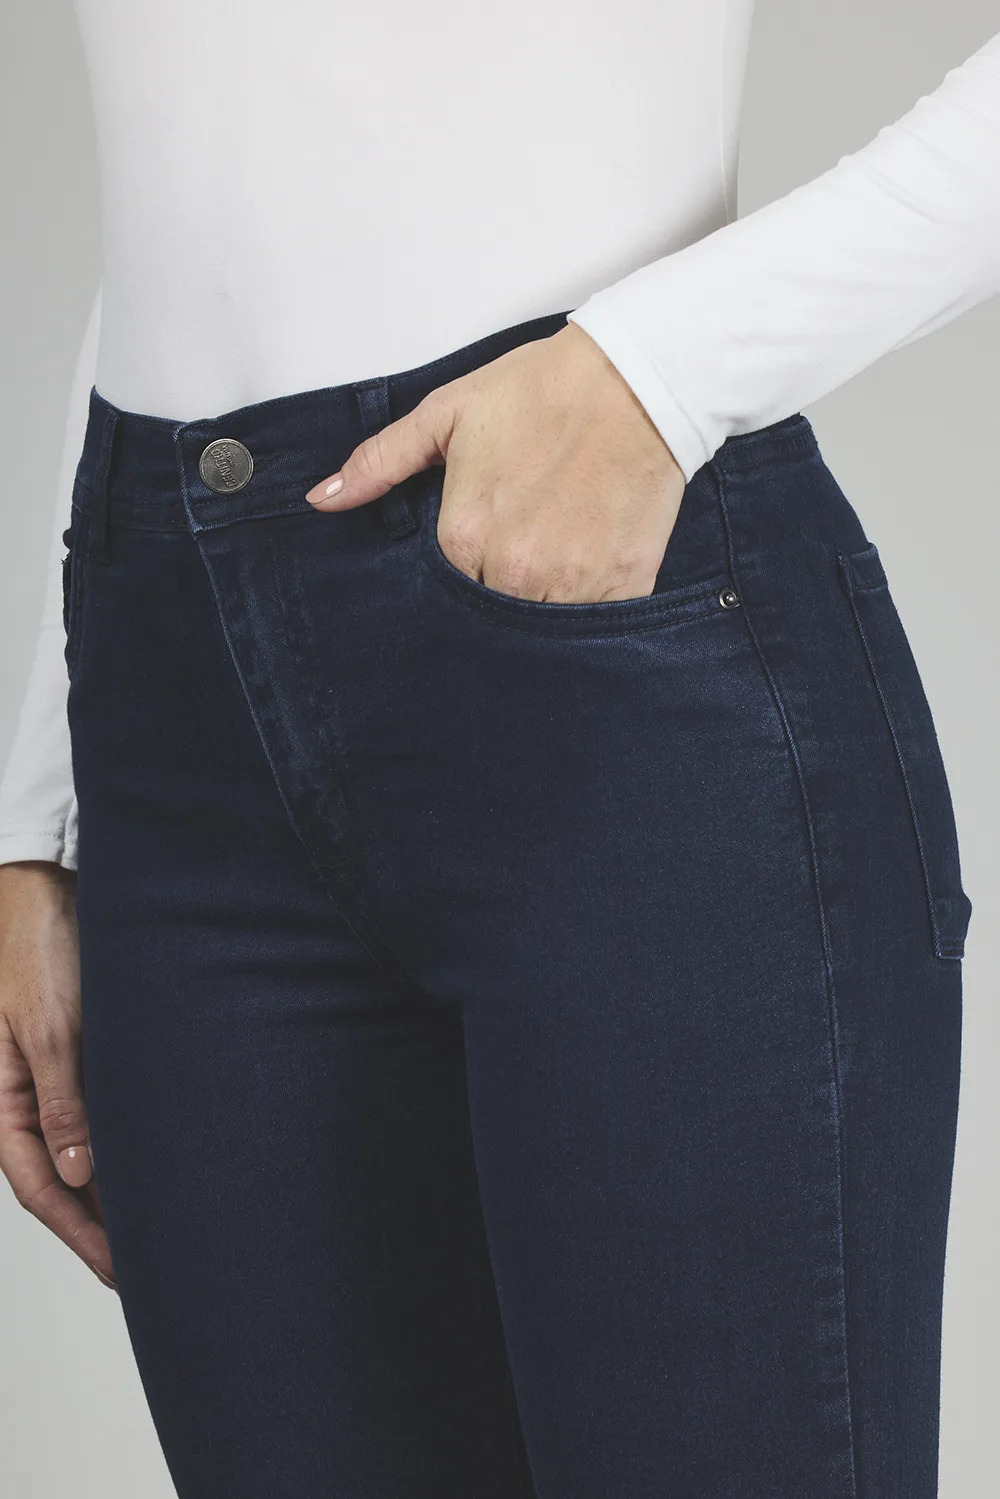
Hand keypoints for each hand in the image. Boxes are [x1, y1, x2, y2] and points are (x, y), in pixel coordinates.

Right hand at [0, 861, 115, 1290]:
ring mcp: (55, 1076)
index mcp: (3, 1099)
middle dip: (100, 1228)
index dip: (81, 1235)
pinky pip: (101, 1115)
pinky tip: (156, 1164)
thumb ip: (62, 1102)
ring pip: (84, 1151)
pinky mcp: (84, 1052)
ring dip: (115, 1191)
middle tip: (149, 1268)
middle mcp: (27, 1096)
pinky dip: (124, 1146)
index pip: (39, 1188)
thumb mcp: (51, 1028)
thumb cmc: (41, 948)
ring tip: (161, 1230)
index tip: (121, 1272)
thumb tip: (76, 1176)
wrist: (51, 883)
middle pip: (61, 1180)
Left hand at [305, 322, 686, 603]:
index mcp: (465, 537)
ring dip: (543, 606)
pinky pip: (596, 627)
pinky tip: (590, 565)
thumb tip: (322, 500)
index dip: (461, 571)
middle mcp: (515, 573)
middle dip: (499, 593)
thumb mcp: (446, 414)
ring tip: (556, 558)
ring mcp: (572, 586)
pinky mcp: (624, 588)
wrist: (636, 379)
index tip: (481, 547)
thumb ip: (380, 463)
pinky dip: (590, 607)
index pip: (445, 591)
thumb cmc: (542, 391)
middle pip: (492, 616)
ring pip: (542, 632)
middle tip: (523, 549)